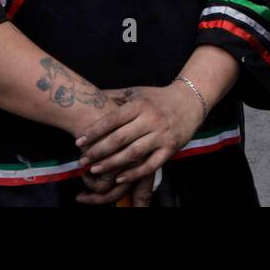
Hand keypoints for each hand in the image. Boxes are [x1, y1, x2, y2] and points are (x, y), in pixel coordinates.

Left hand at [74, 83, 205, 192]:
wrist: (191, 101)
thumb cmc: (158, 98)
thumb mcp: (137, 92)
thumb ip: (115, 95)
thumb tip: (90, 96)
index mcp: (141, 105)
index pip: (113, 119)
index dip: (94, 131)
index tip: (79, 141)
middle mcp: (152, 119)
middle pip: (120, 138)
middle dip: (98, 151)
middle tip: (82, 160)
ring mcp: (162, 135)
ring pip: (133, 153)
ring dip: (112, 164)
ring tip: (95, 170)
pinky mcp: (171, 148)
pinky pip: (151, 164)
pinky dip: (134, 173)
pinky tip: (119, 177)